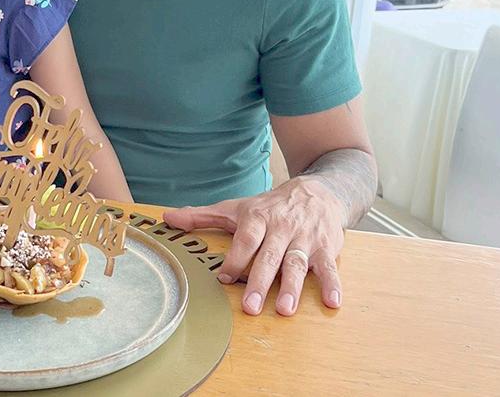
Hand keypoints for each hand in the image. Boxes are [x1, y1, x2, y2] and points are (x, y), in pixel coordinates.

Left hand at [162, 176, 345, 315]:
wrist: (317, 190)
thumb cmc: (270, 206)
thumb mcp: (236, 207)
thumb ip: (202, 216)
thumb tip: (167, 218)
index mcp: (257, 218)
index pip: (245, 239)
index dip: (235, 258)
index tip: (224, 277)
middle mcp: (281, 228)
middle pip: (269, 256)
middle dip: (260, 281)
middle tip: (251, 308)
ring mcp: (304, 239)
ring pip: (297, 263)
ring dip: (293, 287)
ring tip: (286, 309)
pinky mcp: (326, 248)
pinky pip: (329, 267)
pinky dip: (332, 285)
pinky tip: (333, 303)